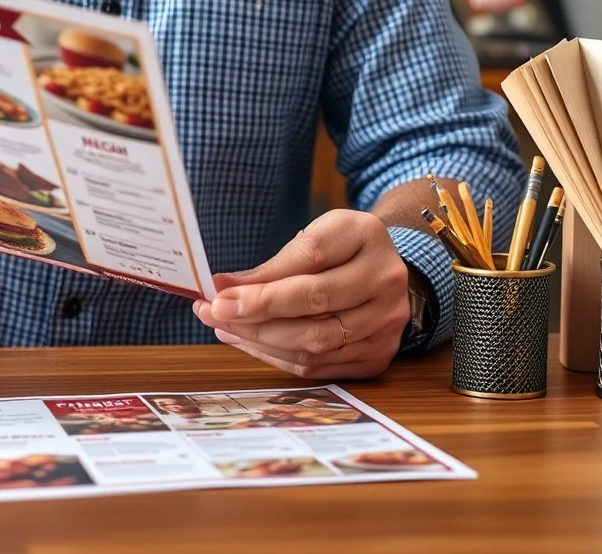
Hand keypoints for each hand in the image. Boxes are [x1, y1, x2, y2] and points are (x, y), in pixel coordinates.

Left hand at [193, 210, 409, 378]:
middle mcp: (385, 280)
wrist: (385, 272)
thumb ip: (276, 263)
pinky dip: (279, 358)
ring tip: (226, 329)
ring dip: (261, 340)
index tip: (220, 293)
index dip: (263, 282)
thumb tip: (224, 289)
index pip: (311, 259)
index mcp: (367, 235)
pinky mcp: (378, 356)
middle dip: (256, 314)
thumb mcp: (315, 235)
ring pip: (315, 342)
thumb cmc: (342, 249)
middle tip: (215, 314)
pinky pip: (320, 366)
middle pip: (315, 304)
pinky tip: (252, 344)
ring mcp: (386, 323)